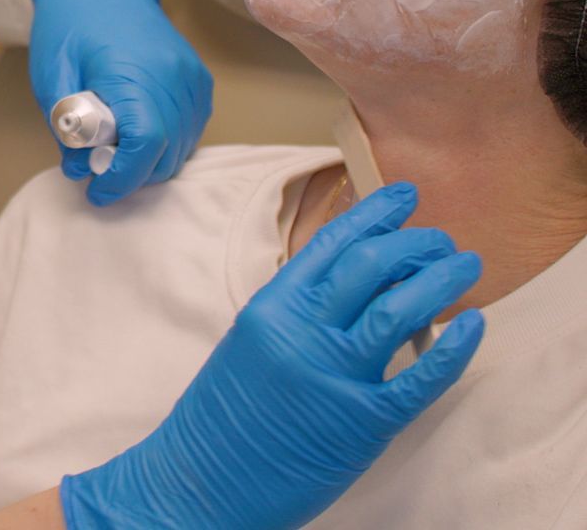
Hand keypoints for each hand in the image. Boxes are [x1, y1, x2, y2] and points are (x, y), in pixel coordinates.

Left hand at [29, 0, 211, 204]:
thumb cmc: (69, 24)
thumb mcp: (52, 74)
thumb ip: (65, 124)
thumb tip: (78, 168)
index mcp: (133, 71)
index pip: (145, 143)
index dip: (122, 178)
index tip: (96, 191)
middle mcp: (173, 75)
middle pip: (169, 152)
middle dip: (134, 176)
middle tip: (98, 172)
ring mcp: (191, 76)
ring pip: (184, 145)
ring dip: (152, 162)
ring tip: (114, 152)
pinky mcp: (198, 77)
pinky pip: (193, 127)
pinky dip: (169, 142)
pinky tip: (138, 135)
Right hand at [61, 183, 484, 528]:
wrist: (204, 479)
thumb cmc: (227, 412)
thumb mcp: (252, 340)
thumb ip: (297, 309)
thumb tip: (355, 279)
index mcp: (272, 306)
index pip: (331, 243)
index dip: (373, 213)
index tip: (404, 196)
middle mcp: (302, 331)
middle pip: (370, 265)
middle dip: (415, 243)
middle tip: (441, 240)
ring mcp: (332, 375)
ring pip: (398, 309)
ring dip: (439, 279)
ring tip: (463, 265)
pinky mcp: (362, 422)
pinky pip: (417, 377)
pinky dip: (451, 347)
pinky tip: (472, 323)